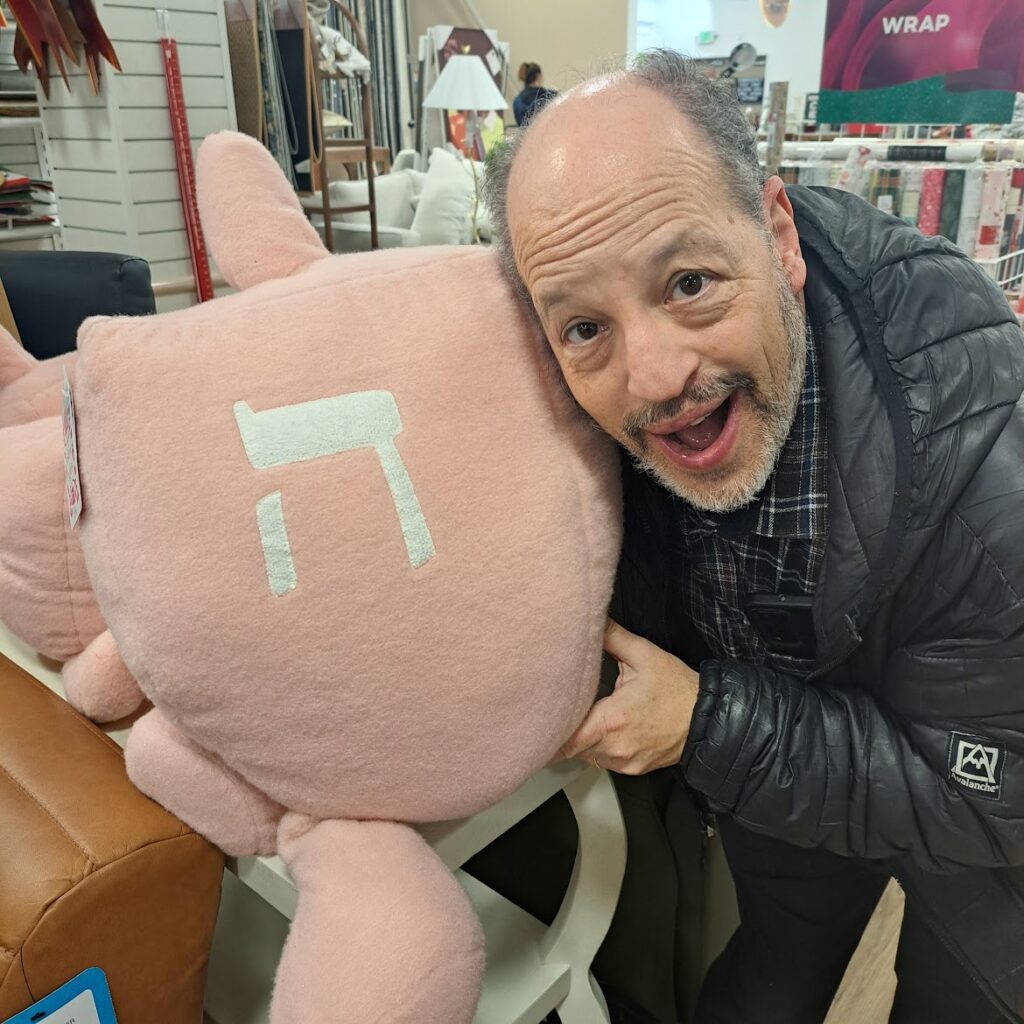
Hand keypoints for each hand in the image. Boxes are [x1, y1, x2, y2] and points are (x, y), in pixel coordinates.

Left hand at [556, 618, 699, 774]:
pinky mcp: (632, 768)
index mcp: (612, 720)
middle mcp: (615, 747)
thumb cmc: (679, 690)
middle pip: (572, 747)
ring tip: (585, 716)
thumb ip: (613, 637)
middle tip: (557, 711)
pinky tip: (607, 727)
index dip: (548, 731)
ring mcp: (624, 761)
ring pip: (587, 754)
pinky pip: (605, 760)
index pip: (566, 739)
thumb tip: (593, 620)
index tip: (538, 721)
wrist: (709, 720)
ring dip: (583, 738)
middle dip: (564, 730)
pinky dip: (600, 746)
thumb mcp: (645, 656)